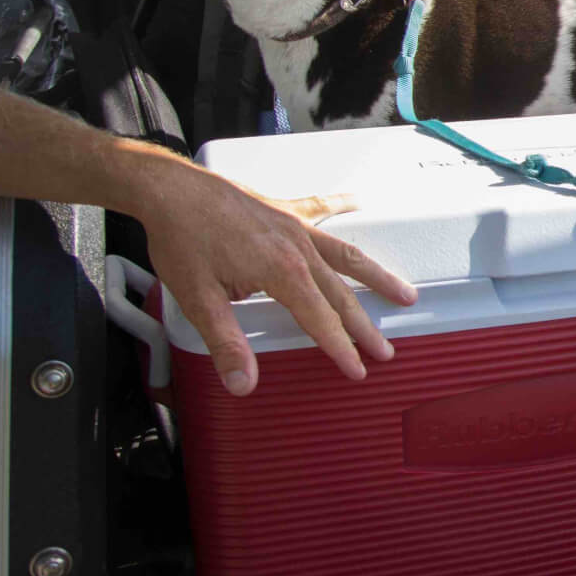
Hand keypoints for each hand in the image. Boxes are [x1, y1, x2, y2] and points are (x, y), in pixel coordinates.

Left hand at [138, 169, 417, 395]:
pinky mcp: (284, 210)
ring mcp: (296, 227)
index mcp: (283, 273)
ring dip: (376, 277)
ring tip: (403, 293)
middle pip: (342, 294)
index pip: (320, 320)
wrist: (172, 191)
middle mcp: (299, 249)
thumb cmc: (182, 240)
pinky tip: (359, 202)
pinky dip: (342, 206)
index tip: (358, 370)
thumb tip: (244, 384)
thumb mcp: (198, 299)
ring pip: (347, 255)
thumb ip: (226, 343)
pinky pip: (322, 209)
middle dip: (365, 326)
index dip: (340, 349)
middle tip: (385, 350)